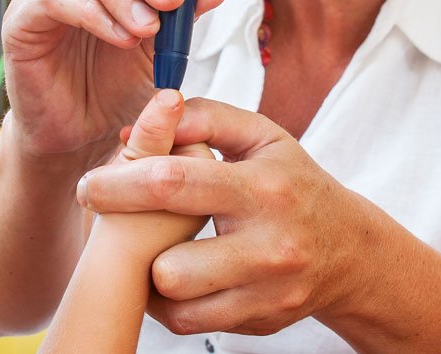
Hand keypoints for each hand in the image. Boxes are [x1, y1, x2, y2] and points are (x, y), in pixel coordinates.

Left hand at [74, 98, 377, 335]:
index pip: (174, 184)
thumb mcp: (260, 136)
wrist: (350, 250)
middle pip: (166, 262)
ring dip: (150, 273)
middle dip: (132, 241)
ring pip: (174, 298)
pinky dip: (170, 301)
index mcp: (262, 188)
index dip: (119, 186)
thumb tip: (145, 123)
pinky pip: (187, 322)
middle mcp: (268, 245)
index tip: (90, 186)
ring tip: (152, 248)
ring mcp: (266, 292)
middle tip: (117, 222)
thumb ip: (204, 119)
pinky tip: (175, 274)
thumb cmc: (291, 183)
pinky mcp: (261, 321)